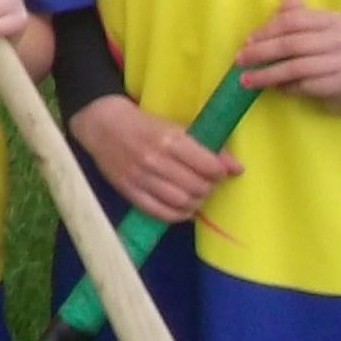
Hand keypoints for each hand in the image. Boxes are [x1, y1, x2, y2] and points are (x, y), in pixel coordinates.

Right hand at [71, 93, 240, 224]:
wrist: (102, 126)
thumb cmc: (145, 125)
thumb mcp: (176, 128)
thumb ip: (206, 147)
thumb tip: (237, 168)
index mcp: (169, 139)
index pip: (208, 166)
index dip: (220, 172)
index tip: (219, 171)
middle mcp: (154, 160)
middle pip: (197, 187)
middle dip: (209, 188)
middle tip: (207, 183)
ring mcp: (140, 178)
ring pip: (181, 202)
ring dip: (196, 202)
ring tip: (196, 195)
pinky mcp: (129, 192)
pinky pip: (160, 212)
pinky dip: (178, 215)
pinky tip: (183, 207)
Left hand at [236, 0, 340, 117]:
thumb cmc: (323, 55)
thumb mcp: (311, 33)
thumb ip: (296, 16)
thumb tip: (284, 1)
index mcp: (332, 19)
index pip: (293, 20)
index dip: (266, 31)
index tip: (246, 41)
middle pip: (293, 44)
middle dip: (262, 53)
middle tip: (240, 61)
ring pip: (299, 67)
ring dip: (269, 75)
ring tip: (248, 80)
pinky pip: (308, 85)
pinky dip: (288, 88)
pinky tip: (277, 89)